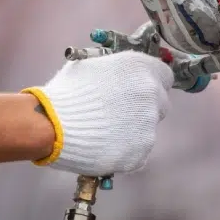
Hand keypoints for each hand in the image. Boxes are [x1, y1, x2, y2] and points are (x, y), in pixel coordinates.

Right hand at [22, 51, 174, 176]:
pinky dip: (125, 151)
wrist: (53, 125)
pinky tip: (105, 146)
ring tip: (105, 132)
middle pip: (160, 103)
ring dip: (133, 130)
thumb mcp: (92, 66)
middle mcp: (151, 95)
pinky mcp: (141, 153)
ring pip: (148, 129)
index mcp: (141, 69)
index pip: (165, 75)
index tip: (138, 90)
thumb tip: (118, 77)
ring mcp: (149, 126)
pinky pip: (138, 151)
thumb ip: (115, 71)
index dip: (151, 82)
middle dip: (143, 108)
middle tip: (118, 113)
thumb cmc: (68, 91)